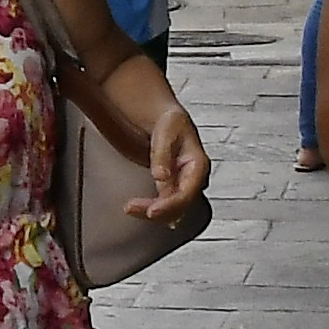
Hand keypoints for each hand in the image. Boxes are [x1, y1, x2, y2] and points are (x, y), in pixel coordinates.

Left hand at [132, 96, 214, 224]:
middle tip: (131, 208)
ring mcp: (181, 183)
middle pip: (179, 205)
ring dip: (152, 212)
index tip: (152, 211)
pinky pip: (163, 203)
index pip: (188, 193)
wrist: (163, 116)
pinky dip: (150, 207)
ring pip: (171, 208)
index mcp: (198, 164)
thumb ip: (163, 153)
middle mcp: (192, 178)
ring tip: (130, 208)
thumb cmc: (169, 119)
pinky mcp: (170, 186)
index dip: (170, 205)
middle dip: (157, 212)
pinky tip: (138, 209)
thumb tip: (161, 176)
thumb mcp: (167, 128)